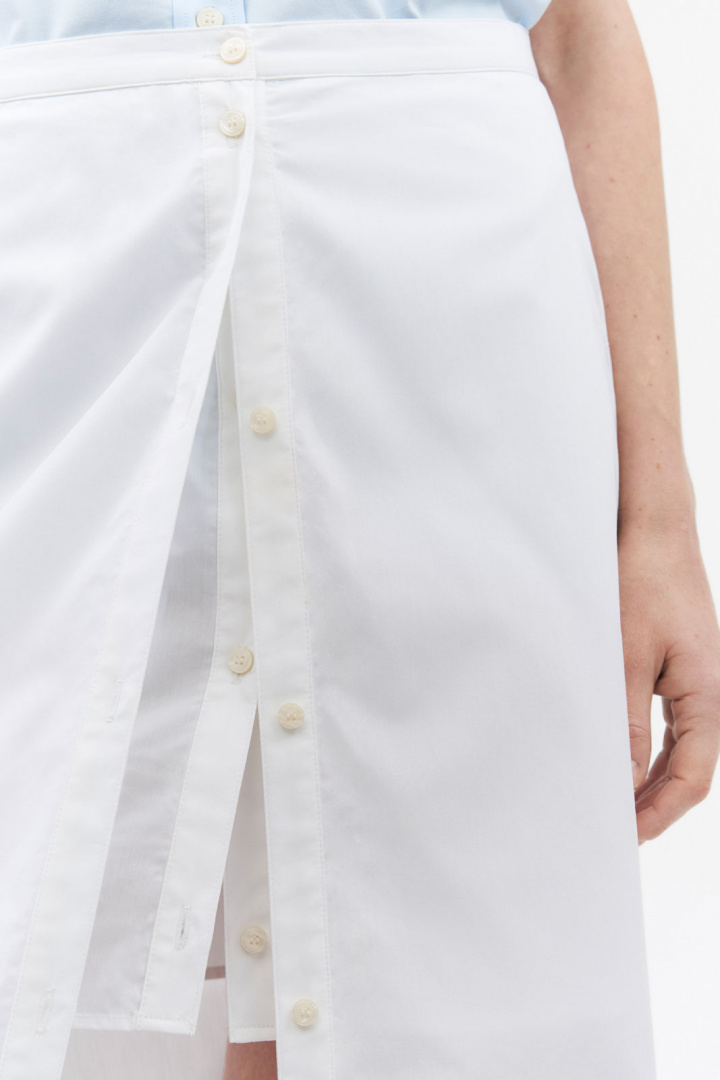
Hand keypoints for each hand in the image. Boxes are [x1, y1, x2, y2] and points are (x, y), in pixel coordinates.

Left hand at [618, 523, 719, 843]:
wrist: (653, 528)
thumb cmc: (642, 583)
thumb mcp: (626, 656)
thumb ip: (625, 720)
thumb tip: (622, 780)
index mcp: (707, 696)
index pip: (692, 776)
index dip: (659, 812)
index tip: (624, 837)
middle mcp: (709, 693)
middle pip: (689, 769)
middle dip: (654, 804)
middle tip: (612, 831)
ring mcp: (694, 680)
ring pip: (677, 748)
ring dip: (648, 778)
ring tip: (611, 803)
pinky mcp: (677, 666)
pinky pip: (666, 721)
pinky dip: (644, 746)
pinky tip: (617, 756)